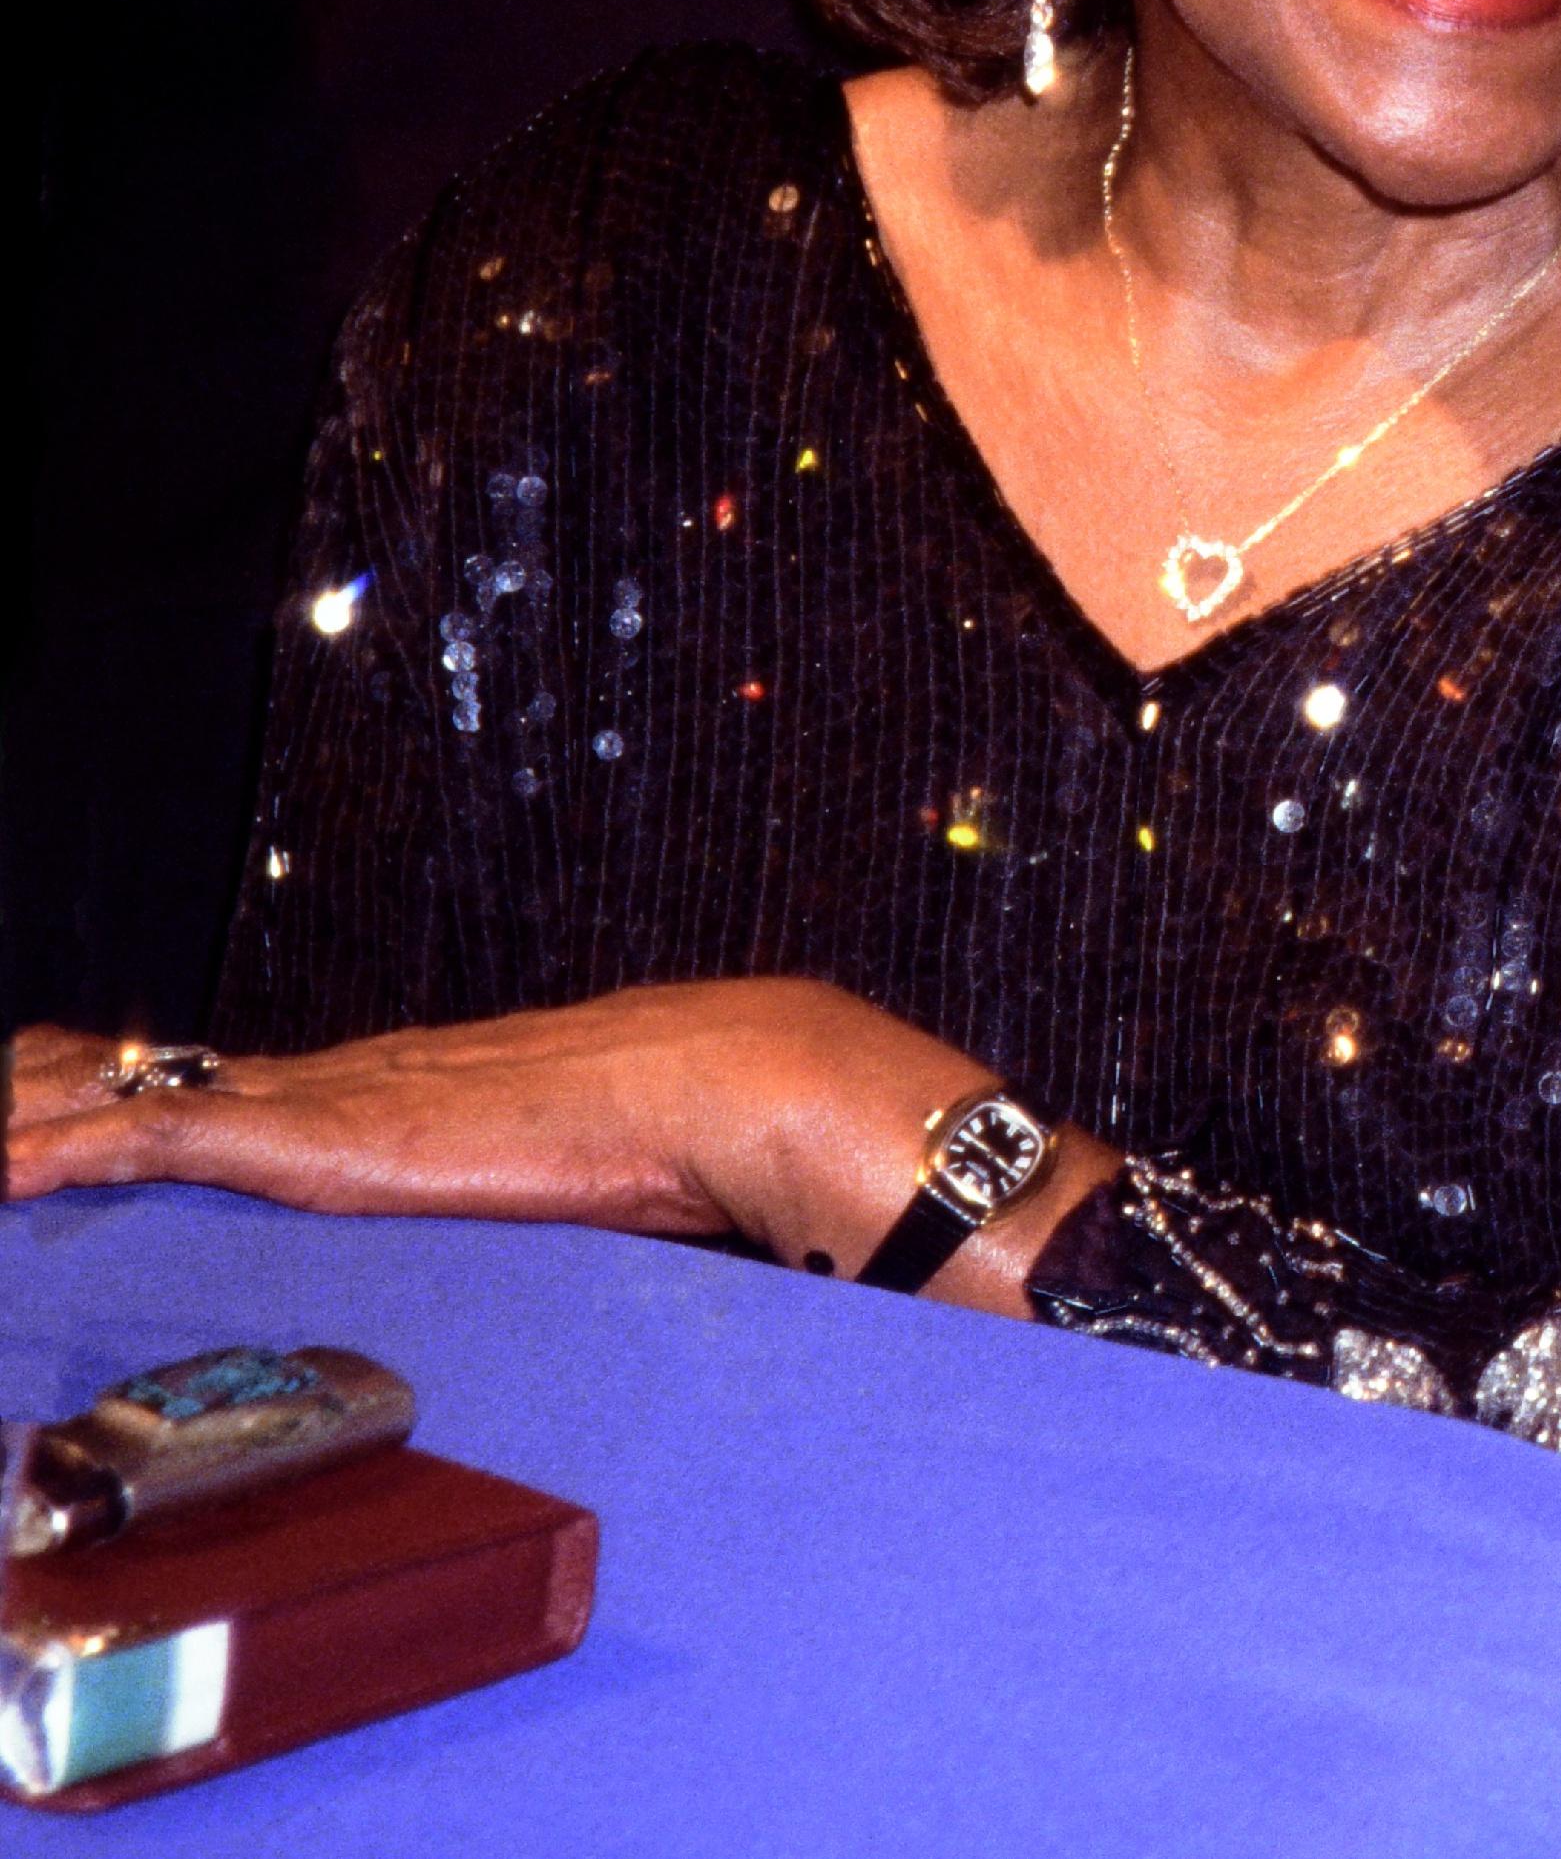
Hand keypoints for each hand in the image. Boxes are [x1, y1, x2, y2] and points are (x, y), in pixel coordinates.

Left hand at [5, 985, 1107, 1307]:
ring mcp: (326, 1099)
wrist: (728, 1085)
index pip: (235, 1087)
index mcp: (399, 1095)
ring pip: (123, 1093)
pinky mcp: (322, 1131)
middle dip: (46, 1094)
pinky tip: (7, 1173)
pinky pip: (155, 1134)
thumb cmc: (687, 1137)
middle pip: (148, 1071)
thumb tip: (606, 1250)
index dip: (138, 1095)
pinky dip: (64, 1150)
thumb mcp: (587, 1186)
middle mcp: (343, 1081)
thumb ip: (558, 1206)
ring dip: (29, 1122)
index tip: (66, 1107)